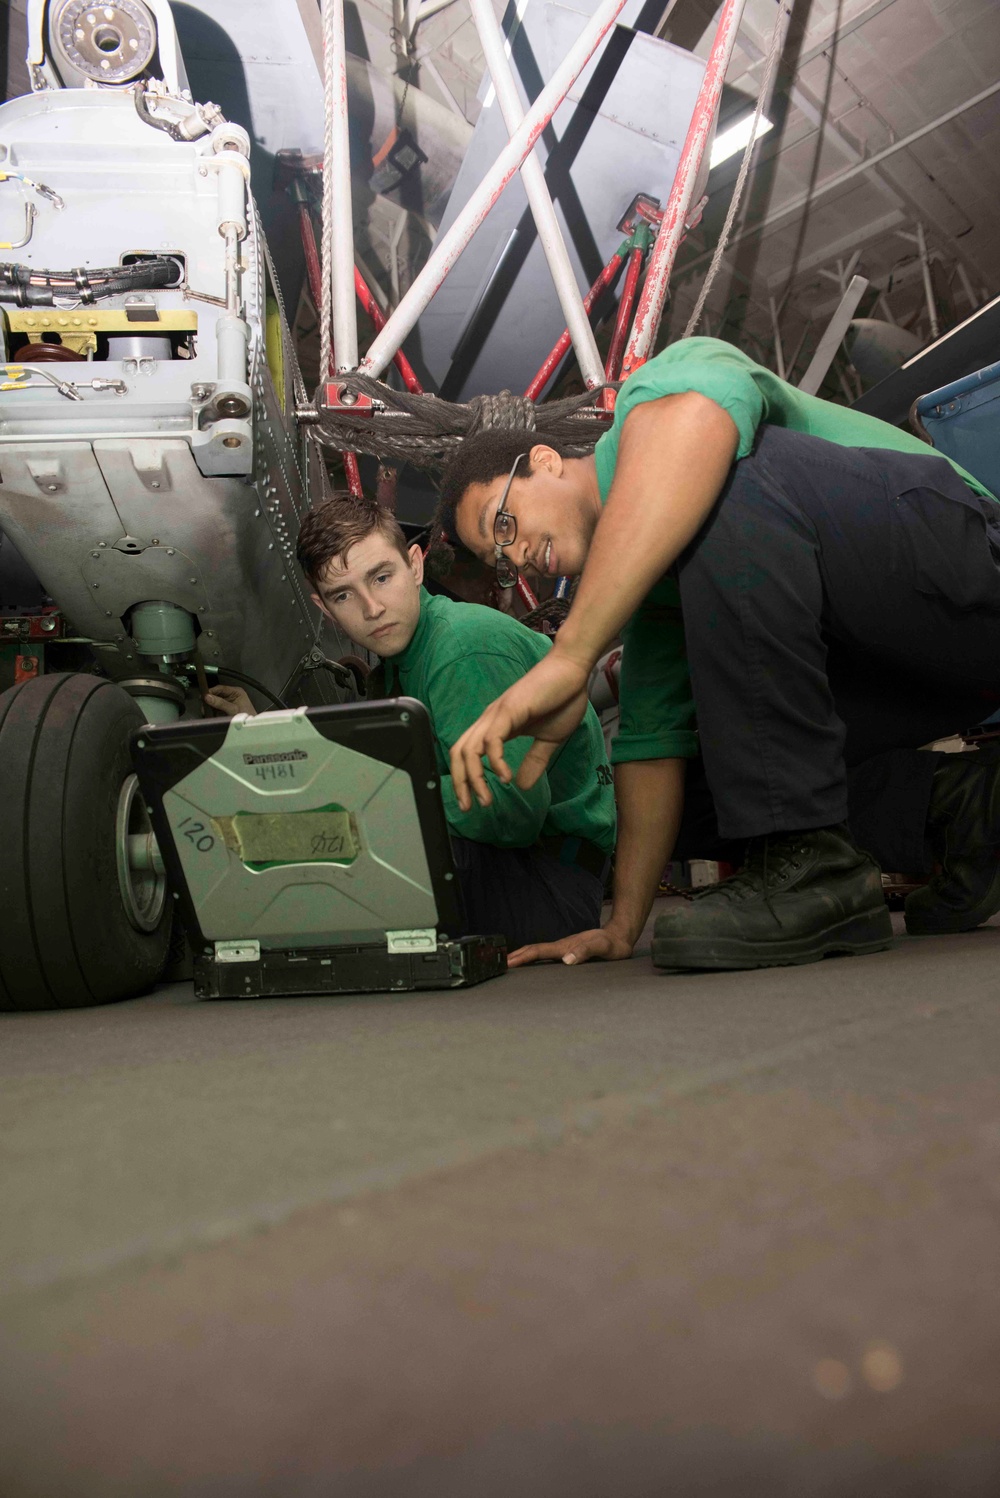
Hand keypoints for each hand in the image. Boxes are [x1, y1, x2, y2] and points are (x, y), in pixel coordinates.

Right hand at [203, 684, 255, 716]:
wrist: (251, 728)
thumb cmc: (246, 717)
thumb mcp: (233, 709)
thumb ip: (220, 703)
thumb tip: (207, 697)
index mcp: (236, 692)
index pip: (221, 688)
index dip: (211, 691)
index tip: (203, 696)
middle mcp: (232, 695)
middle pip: (217, 694)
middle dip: (209, 699)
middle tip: (203, 704)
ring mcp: (228, 702)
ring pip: (215, 701)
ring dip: (210, 705)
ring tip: (205, 710)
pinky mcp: (225, 709)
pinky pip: (216, 708)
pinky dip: (212, 710)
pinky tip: (208, 713)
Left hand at [450, 649, 591, 810]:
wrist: (573, 670)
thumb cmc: (562, 699)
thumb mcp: (549, 740)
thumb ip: (534, 761)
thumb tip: (521, 785)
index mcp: (496, 726)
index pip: (467, 754)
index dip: (464, 779)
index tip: (473, 801)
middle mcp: (490, 720)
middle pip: (459, 753)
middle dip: (461, 784)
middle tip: (470, 807)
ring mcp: (497, 714)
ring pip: (470, 749)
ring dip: (475, 778)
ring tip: (487, 798)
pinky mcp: (509, 710)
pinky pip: (492, 740)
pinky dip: (494, 762)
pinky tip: (506, 777)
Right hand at [507, 925, 633, 967]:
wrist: (620, 936)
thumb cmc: (612, 944)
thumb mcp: (601, 947)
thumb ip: (585, 951)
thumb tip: (566, 960)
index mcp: (565, 947)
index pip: (538, 952)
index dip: (522, 957)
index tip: (506, 962)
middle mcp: (561, 947)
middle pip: (534, 950)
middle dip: (516, 956)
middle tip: (498, 964)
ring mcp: (564, 949)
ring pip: (538, 953)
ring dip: (523, 957)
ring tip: (509, 964)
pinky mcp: (568, 952)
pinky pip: (546, 956)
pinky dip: (534, 959)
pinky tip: (533, 965)